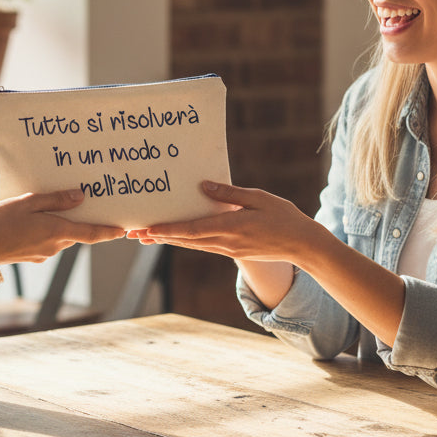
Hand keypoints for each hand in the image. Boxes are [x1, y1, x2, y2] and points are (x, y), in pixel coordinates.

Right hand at [0, 189, 124, 264]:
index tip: (123, 230)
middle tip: (86, 204)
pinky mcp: (32, 255)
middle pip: (76, 232)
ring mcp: (43, 253)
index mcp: (57, 232)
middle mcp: (54, 246)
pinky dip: (48, 229)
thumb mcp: (28, 202)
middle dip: (82, 220)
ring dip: (62, 224)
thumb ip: (55, 199)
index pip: (91, 234)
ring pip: (61, 235)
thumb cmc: (1, 221)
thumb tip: (80, 197)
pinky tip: (36, 218)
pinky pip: (47, 240)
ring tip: (56, 206)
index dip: (109, 232)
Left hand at [126, 180, 312, 262]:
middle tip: (134, 234)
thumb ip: (229, 193)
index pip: (192, 230)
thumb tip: (203, 185)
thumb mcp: (258, 198)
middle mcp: (225, 242)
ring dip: (168, 240)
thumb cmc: (284, 217)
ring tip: (146, 236)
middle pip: (185, 240)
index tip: (147, 229)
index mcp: (230, 227)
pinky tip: (175, 236)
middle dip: (158, 237)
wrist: (303, 245)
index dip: (167, 230)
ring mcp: (228, 249)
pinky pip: (203, 246)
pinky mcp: (233, 252)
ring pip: (191, 245)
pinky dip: (185, 241)